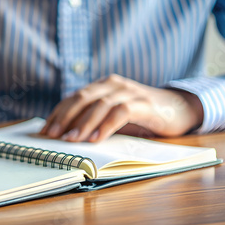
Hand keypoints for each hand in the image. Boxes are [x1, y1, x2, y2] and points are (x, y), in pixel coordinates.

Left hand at [40, 74, 203, 141]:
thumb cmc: (141, 115)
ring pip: (99, 105)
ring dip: (83, 124)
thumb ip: (94, 119)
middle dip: (64, 118)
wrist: (179, 108)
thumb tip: (66, 136)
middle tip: (52, 135)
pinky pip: (120, 113)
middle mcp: (113, 84)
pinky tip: (96, 139)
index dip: (58, 114)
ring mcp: (129, 91)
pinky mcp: (144, 103)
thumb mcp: (114, 115)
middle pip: (82, 99)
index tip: (45, 130)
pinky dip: (106, 126)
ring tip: (71, 140)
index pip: (74, 98)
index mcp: (103, 85)